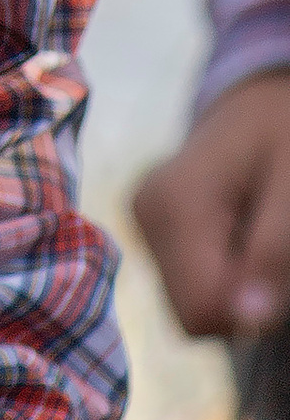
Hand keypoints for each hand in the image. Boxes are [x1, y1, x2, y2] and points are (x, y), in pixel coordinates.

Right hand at [132, 72, 289, 336]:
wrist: (264, 100)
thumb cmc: (287, 135)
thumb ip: (273, 251)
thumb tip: (247, 319)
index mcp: (173, 204)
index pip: (200, 311)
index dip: (251, 310)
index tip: (279, 272)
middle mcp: (145, 214)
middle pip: (193, 314)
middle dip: (242, 298)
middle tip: (273, 244)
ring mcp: (144, 220)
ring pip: (190, 304)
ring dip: (235, 285)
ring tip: (257, 230)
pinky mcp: (150, 225)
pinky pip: (187, 282)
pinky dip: (222, 271)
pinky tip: (239, 230)